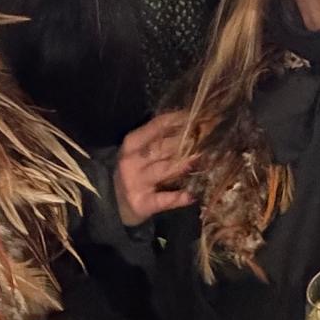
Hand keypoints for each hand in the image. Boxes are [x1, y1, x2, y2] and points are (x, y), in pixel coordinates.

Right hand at [114, 111, 195, 226]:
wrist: (111, 204)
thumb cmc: (133, 171)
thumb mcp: (138, 151)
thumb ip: (159, 138)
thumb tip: (191, 121)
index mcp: (132, 143)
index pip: (158, 126)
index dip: (180, 120)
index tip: (200, 116)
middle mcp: (132, 161)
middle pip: (163, 147)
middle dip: (187, 141)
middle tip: (208, 136)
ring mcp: (136, 183)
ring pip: (164, 169)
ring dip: (184, 163)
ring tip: (202, 158)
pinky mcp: (142, 204)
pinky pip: (163, 200)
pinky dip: (178, 198)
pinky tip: (192, 195)